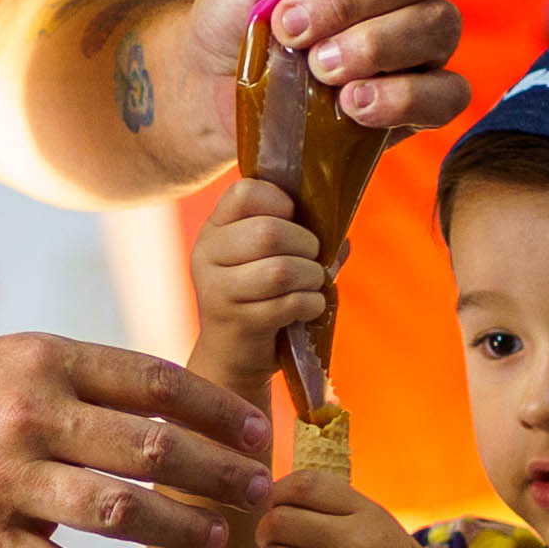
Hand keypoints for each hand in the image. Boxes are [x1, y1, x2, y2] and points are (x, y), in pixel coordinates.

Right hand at [0, 334, 274, 547]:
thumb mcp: (6, 360)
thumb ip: (78, 382)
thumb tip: (163, 405)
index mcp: (45, 361)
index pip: (155, 382)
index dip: (218, 409)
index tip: (258, 431)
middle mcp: (32, 414)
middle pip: (153, 445)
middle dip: (219, 472)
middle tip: (259, 492)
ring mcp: (5, 481)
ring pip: (120, 509)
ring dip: (181, 528)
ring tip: (217, 542)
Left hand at [185, 0, 485, 141]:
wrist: (210, 90)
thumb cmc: (238, 17)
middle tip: (292, 27)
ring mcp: (421, 46)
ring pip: (438, 29)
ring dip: (372, 47)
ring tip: (316, 67)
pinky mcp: (418, 104)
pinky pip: (447, 96)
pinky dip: (402, 98)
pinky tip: (353, 103)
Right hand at [189, 181, 328, 393]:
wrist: (232, 355)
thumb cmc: (258, 296)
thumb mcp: (266, 258)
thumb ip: (297, 234)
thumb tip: (341, 234)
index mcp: (215, 228)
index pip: (244, 192)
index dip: (279, 201)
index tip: (292, 219)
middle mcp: (207, 253)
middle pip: (267, 232)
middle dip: (305, 245)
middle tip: (312, 259)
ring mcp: (217, 289)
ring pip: (279, 270)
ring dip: (310, 276)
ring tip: (312, 283)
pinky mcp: (236, 321)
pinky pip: (287, 304)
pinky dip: (310, 303)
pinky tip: (309, 307)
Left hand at [246, 468, 456, 547]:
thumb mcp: (383, 530)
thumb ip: (339, 512)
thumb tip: (277, 499)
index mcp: (368, 516)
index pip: (306, 484)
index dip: (280, 493)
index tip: (278, 507)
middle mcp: (354, 545)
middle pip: (278, 521)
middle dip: (266, 532)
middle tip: (273, 544)